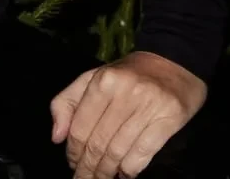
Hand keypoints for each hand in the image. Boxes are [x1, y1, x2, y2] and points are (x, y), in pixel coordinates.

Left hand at [50, 50, 206, 178]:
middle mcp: (124, 93)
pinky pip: (142, 155)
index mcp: (103, 81)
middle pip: (98, 144)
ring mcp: (148, 107)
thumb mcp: (93, 78)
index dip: (73, 152)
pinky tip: (124, 174)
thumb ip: (68, 102)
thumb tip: (56, 137)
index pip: (80, 128)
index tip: (72, 164)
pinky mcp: (168, 120)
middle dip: (88, 169)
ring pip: (118, 153)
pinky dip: (129, 170)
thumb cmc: (128, 74)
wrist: (173, 62)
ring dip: (107, 173)